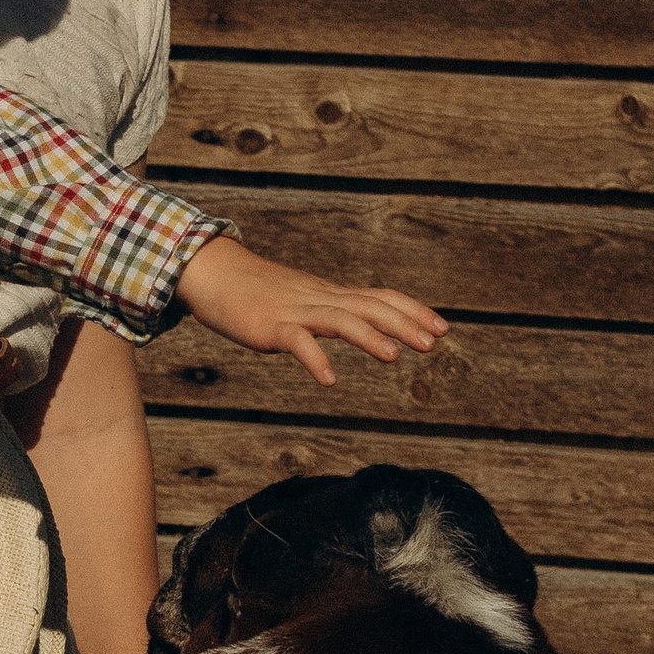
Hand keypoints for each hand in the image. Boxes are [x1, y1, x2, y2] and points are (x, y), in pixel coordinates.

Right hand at [175, 232, 445, 388]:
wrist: (212, 273)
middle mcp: (319, 299)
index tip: (442, 328)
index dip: (412, 311)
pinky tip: (329, 380)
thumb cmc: (254, 292)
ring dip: (369, 337)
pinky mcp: (269, 326)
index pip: (379, 297)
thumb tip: (355, 324)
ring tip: (394, 357)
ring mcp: (294, 311)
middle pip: (369, 306)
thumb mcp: (300, 301)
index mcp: (329, 296)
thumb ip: (327, 313)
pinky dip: (315, 359)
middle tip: (435, 342)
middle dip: (404, 323)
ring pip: (339, 319)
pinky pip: (296, 342)